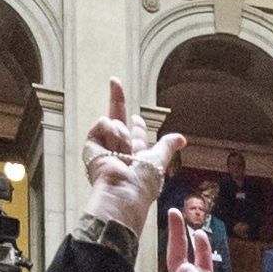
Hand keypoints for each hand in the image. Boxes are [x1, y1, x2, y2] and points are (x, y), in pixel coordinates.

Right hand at [78, 75, 182, 238]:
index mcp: (135, 154)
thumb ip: (167, 146)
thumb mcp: (159, 161)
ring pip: (115, 122)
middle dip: (116, 97)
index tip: (137, 118)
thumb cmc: (142, 183)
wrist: (123, 191)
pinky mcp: (91, 144)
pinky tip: (112, 149)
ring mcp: (103, 146)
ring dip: (123, 137)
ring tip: (123, 156)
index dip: (138, 125)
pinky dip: (111, 134)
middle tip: (114, 80)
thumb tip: (181, 138)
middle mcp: (118, 148)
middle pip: (117, 117)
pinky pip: (103, 123)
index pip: (136, 134)